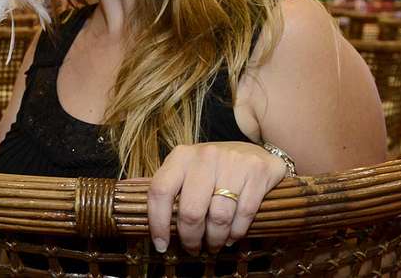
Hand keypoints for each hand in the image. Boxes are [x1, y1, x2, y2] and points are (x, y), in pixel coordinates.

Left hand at [147, 141, 286, 255]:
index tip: (161, 244)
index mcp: (182, 156)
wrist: (253, 152)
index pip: (160, 191)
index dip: (158, 222)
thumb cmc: (214, 168)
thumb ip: (170, 188)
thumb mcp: (188, 169)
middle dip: (191, 238)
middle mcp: (205, 156)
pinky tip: (231, 236)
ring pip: (219, 217)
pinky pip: (244, 214)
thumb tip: (144, 212)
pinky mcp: (257, 172)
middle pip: (191, 211)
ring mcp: (232, 162)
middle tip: (193, 249)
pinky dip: (236, 232)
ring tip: (214, 245)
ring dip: (215, 239)